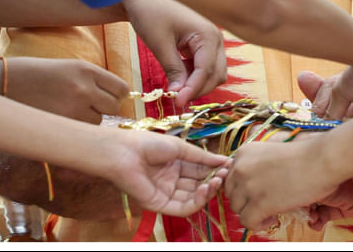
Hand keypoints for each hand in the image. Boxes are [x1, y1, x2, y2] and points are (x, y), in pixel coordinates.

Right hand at [3, 57, 128, 123]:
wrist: (3, 82)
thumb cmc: (35, 73)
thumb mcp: (68, 67)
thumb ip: (92, 80)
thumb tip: (115, 97)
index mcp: (86, 69)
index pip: (121, 88)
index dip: (117, 95)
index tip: (110, 97)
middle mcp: (84, 88)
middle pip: (114, 107)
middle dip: (105, 108)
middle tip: (89, 106)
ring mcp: (73, 108)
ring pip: (98, 122)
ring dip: (89, 120)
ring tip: (69, 111)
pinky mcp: (62, 125)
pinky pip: (81, 132)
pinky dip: (76, 129)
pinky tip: (62, 120)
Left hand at [106, 130, 230, 216]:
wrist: (123, 153)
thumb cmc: (147, 144)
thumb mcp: (179, 147)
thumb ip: (201, 157)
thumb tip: (224, 160)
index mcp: (176, 163)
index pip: (200, 169)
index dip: (214, 168)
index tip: (229, 166)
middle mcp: (173, 179)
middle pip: (198, 184)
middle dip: (213, 180)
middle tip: (226, 175)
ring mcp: (167, 193)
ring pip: (193, 197)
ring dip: (207, 191)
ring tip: (217, 182)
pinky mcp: (160, 205)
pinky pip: (182, 207)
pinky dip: (196, 201)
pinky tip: (204, 190)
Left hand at [124, 0, 226, 106]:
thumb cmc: (150, 14)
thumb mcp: (160, 44)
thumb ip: (173, 70)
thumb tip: (179, 95)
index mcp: (208, 35)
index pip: (206, 71)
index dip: (193, 89)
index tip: (178, 103)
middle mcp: (215, 38)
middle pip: (215, 75)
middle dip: (198, 89)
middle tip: (176, 100)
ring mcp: (211, 41)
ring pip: (213, 73)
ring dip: (197, 84)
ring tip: (176, 90)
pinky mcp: (203, 45)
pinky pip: (205, 67)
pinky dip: (194, 76)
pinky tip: (178, 79)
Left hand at [227, 136, 340, 231]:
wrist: (321, 160)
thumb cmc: (304, 157)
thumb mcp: (270, 153)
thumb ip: (255, 166)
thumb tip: (249, 186)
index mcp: (243, 153)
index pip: (230, 177)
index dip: (244, 187)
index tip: (260, 190)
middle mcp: (240, 168)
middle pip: (231, 193)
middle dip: (246, 200)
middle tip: (265, 202)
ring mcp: (248, 186)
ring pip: (236, 209)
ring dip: (252, 213)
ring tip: (272, 211)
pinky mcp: (258, 203)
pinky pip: (247, 222)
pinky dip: (259, 224)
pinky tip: (274, 217)